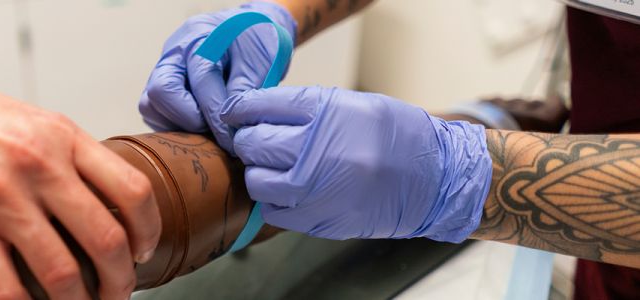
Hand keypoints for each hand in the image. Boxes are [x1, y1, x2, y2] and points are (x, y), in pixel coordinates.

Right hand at [138, 1, 296, 151]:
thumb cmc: (254, 43)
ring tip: (209, 128)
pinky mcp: (157, 86)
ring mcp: (160, 69)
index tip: (232, 142)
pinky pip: (153, 113)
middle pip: (161, 92)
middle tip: (216, 131)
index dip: (217, 118)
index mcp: (200, 38)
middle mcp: (173, 52)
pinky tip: (200, 125)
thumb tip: (231, 128)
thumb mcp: (258, 63)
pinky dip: (174, 125)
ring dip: (178, 125)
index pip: (202, 82)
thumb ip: (244, 92)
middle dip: (189, 119)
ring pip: (150, 105)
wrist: (244, 31)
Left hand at [219, 86, 492, 241]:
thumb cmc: (393, 136)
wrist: (436, 179)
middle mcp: (317, 149)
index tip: (235, 113)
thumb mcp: (351, 103)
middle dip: (248, 140)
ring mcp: (317, 188)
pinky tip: (290, 191)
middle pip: (252, 143)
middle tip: (257, 140)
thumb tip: (253, 112)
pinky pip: (273, 211)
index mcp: (324, 112)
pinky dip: (274, 201)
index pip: (257, 106)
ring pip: (256, 180)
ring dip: (258, 172)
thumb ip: (303, 107)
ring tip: (275, 167)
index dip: (238, 109)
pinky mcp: (319, 219)